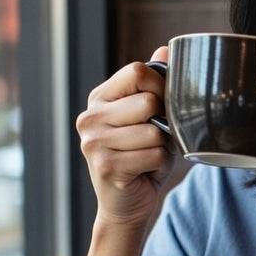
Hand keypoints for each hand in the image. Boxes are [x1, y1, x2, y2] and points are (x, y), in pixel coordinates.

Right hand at [76, 47, 174, 227]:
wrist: (126, 206)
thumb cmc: (142, 160)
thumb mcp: (150, 118)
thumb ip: (155, 84)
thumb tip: (166, 48)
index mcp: (99, 99)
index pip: (137, 71)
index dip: (161, 86)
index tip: (163, 107)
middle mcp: (90, 117)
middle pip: (149, 100)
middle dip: (164, 122)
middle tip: (154, 140)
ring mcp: (93, 141)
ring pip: (154, 131)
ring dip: (162, 148)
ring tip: (147, 157)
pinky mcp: (105, 165)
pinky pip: (153, 154)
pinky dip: (159, 164)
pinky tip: (144, 171)